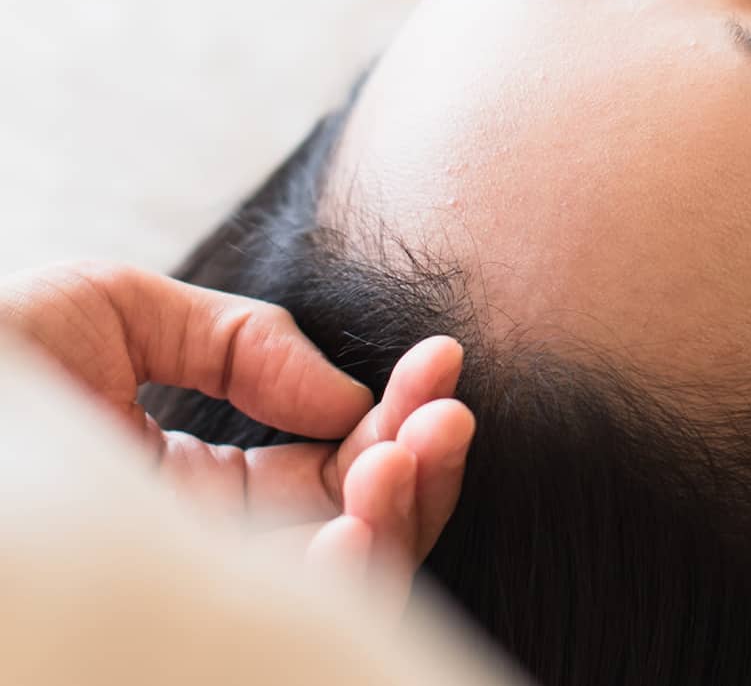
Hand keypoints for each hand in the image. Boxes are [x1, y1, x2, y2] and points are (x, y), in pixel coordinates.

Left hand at [0, 263, 474, 610]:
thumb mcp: (113, 312)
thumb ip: (240, 339)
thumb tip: (342, 393)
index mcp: (199, 483)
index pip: (331, 461)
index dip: (397, 413)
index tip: (440, 361)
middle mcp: (209, 551)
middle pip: (358, 527)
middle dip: (419, 464)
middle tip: (446, 411)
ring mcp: (195, 596)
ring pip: (344, 582)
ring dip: (403, 515)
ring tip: (413, 448)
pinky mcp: (177, 628)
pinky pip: (294, 623)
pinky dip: (347, 576)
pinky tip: (357, 519)